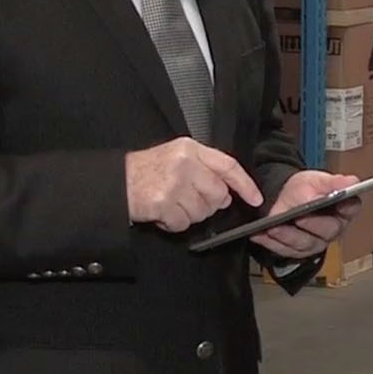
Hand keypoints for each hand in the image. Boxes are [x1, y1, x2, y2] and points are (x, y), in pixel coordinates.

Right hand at [126, 139, 262, 232]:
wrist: (116, 182)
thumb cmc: (147, 170)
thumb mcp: (176, 157)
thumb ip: (204, 169)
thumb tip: (227, 194)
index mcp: (191, 149)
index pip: (228, 166)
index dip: (245, 185)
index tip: (256, 199)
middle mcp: (185, 164)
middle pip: (218, 195)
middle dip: (207, 204)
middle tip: (187, 200)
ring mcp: (174, 184)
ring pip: (202, 212)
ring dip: (189, 215)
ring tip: (171, 204)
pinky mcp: (163, 203)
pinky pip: (183, 224)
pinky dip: (174, 224)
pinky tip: (163, 214)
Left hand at [251, 170, 361, 258]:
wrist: (283, 197)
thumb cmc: (304, 189)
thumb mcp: (316, 180)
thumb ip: (333, 182)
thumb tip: (351, 182)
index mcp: (344, 209)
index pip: (351, 207)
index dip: (346, 205)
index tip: (337, 202)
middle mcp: (334, 229)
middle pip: (327, 230)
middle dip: (311, 223)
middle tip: (299, 217)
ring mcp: (317, 242)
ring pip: (304, 243)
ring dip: (287, 235)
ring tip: (273, 227)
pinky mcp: (299, 251)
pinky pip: (285, 250)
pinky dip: (271, 242)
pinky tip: (260, 234)